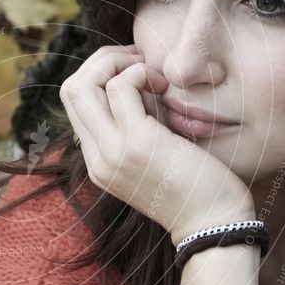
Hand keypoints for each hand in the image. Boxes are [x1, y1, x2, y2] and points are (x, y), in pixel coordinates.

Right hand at [59, 44, 255, 242]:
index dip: (99, 75)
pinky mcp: (137, 143)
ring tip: (156, 76)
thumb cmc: (196, 185)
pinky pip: (121, 87)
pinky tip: (165, 86)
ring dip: (121, 64)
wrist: (214, 223)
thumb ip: (139, 122)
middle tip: (139, 61)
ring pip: (85, 84)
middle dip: (103, 62)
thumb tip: (136, 80)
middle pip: (70, 89)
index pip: (74, 103)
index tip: (134, 70)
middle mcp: (98, 158)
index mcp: (98, 161)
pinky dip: (140, 73)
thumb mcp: (156, 151)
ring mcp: (113, 151)